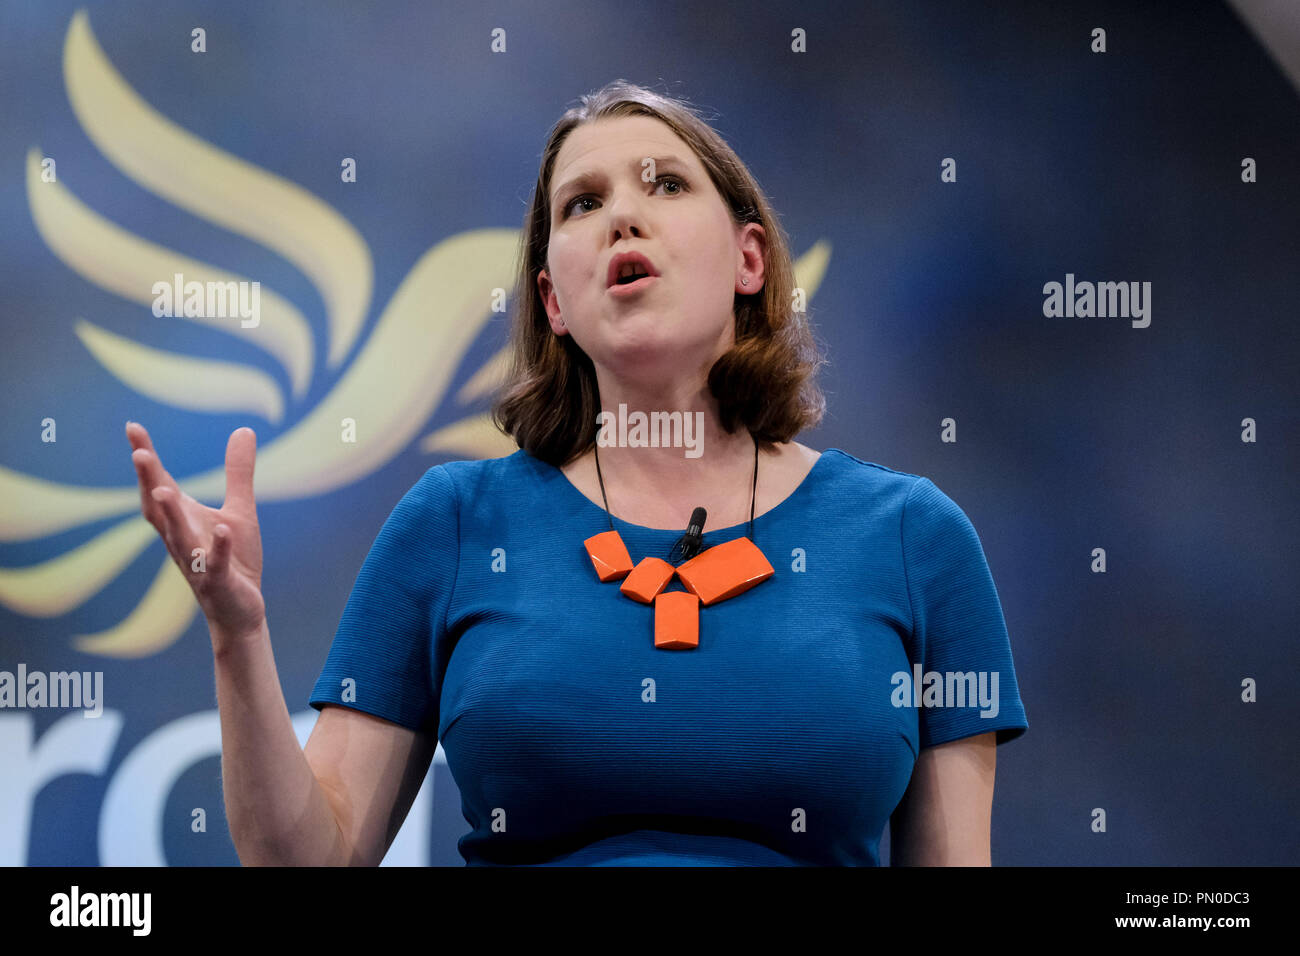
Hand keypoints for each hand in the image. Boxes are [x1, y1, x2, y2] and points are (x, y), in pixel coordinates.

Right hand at [126, 422, 266, 643]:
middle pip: (158, 509)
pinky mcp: (218, 582)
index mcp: (183, 520)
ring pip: (179, 538)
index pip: (159, 484)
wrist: (240, 611)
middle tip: (139, 453)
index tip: (132, 427)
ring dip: (171, 515)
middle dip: (148, 482)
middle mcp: (181, 539)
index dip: (146, 458)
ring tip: (163, 491)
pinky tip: (222, 531)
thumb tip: (243, 429)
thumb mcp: (239, 510)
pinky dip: (218, 548)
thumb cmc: (234, 560)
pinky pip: (215, 565)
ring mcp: (197, 562)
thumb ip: (238, 472)